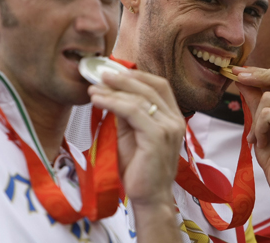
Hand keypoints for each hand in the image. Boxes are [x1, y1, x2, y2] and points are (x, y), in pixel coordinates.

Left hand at [88, 70, 185, 207]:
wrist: (149, 198)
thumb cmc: (140, 169)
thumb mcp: (132, 135)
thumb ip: (127, 115)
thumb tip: (111, 93)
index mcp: (173, 117)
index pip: (159, 86)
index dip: (138, 75)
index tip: (115, 71)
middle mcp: (175, 120)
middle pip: (150, 87)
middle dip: (124, 78)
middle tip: (101, 74)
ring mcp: (168, 128)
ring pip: (140, 98)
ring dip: (114, 90)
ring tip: (94, 88)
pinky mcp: (157, 137)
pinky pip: (133, 112)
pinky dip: (113, 103)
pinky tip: (98, 100)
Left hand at [232, 64, 269, 197]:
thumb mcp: (262, 122)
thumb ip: (256, 99)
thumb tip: (242, 78)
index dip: (263, 70)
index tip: (240, 72)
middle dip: (260, 74)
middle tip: (239, 79)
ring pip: (269, 97)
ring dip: (256, 118)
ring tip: (259, 137)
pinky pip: (267, 114)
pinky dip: (259, 128)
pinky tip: (262, 142)